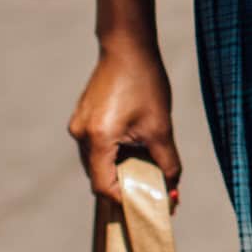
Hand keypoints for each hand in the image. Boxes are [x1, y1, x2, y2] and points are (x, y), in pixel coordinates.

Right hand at [69, 43, 181, 204]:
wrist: (128, 48)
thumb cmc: (145, 83)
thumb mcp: (161, 127)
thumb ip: (167, 163)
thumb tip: (172, 191)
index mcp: (96, 139)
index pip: (104, 187)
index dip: (126, 200)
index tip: (149, 203)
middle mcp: (80, 135)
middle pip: (100, 177)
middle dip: (128, 186)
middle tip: (156, 190)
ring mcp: (79, 126)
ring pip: (99, 163)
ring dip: (122, 170)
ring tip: (150, 168)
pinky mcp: (84, 118)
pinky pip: (97, 147)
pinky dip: (116, 154)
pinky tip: (137, 149)